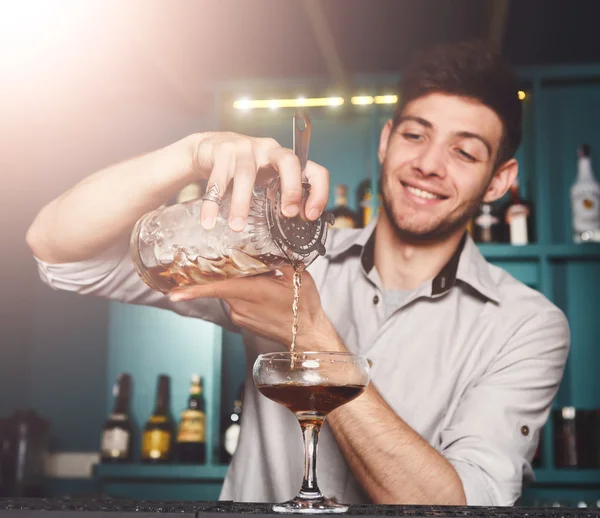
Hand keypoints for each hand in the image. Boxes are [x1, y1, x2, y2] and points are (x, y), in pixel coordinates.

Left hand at [169, 267, 343, 352]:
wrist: (308, 336)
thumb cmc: (304, 308)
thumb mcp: (297, 277)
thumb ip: (280, 259)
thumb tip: (268, 247)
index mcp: (254, 292)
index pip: (219, 287)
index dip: (195, 289)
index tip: (174, 293)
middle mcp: (242, 306)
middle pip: (221, 283)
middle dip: (220, 271)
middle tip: (222, 260)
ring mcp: (240, 315)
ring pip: (228, 291)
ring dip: (236, 281)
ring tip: (258, 276)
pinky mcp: (241, 321)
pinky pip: (234, 300)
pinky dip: (241, 291)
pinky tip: (258, 289)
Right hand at [191, 132, 328, 231]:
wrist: (211, 147)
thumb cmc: (246, 169)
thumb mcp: (267, 180)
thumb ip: (279, 197)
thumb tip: (295, 226)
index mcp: (286, 160)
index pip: (314, 170)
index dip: (318, 192)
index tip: (310, 216)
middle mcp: (270, 149)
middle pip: (288, 162)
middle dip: (291, 188)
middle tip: (287, 214)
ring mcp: (246, 147)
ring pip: (246, 175)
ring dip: (241, 204)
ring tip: (236, 228)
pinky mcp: (222, 150)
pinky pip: (218, 181)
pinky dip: (212, 204)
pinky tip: (208, 222)